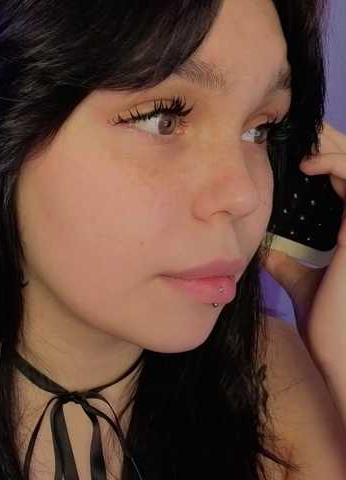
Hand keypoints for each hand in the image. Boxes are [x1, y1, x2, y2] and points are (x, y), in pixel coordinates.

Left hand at [262, 121, 345, 368]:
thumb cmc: (332, 326)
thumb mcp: (303, 281)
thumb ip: (287, 258)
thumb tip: (257, 242)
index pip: (344, 179)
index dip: (323, 157)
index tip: (286, 148)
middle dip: (326, 142)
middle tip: (290, 132)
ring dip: (330, 146)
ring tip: (297, 143)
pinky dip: (336, 163)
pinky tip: (307, 164)